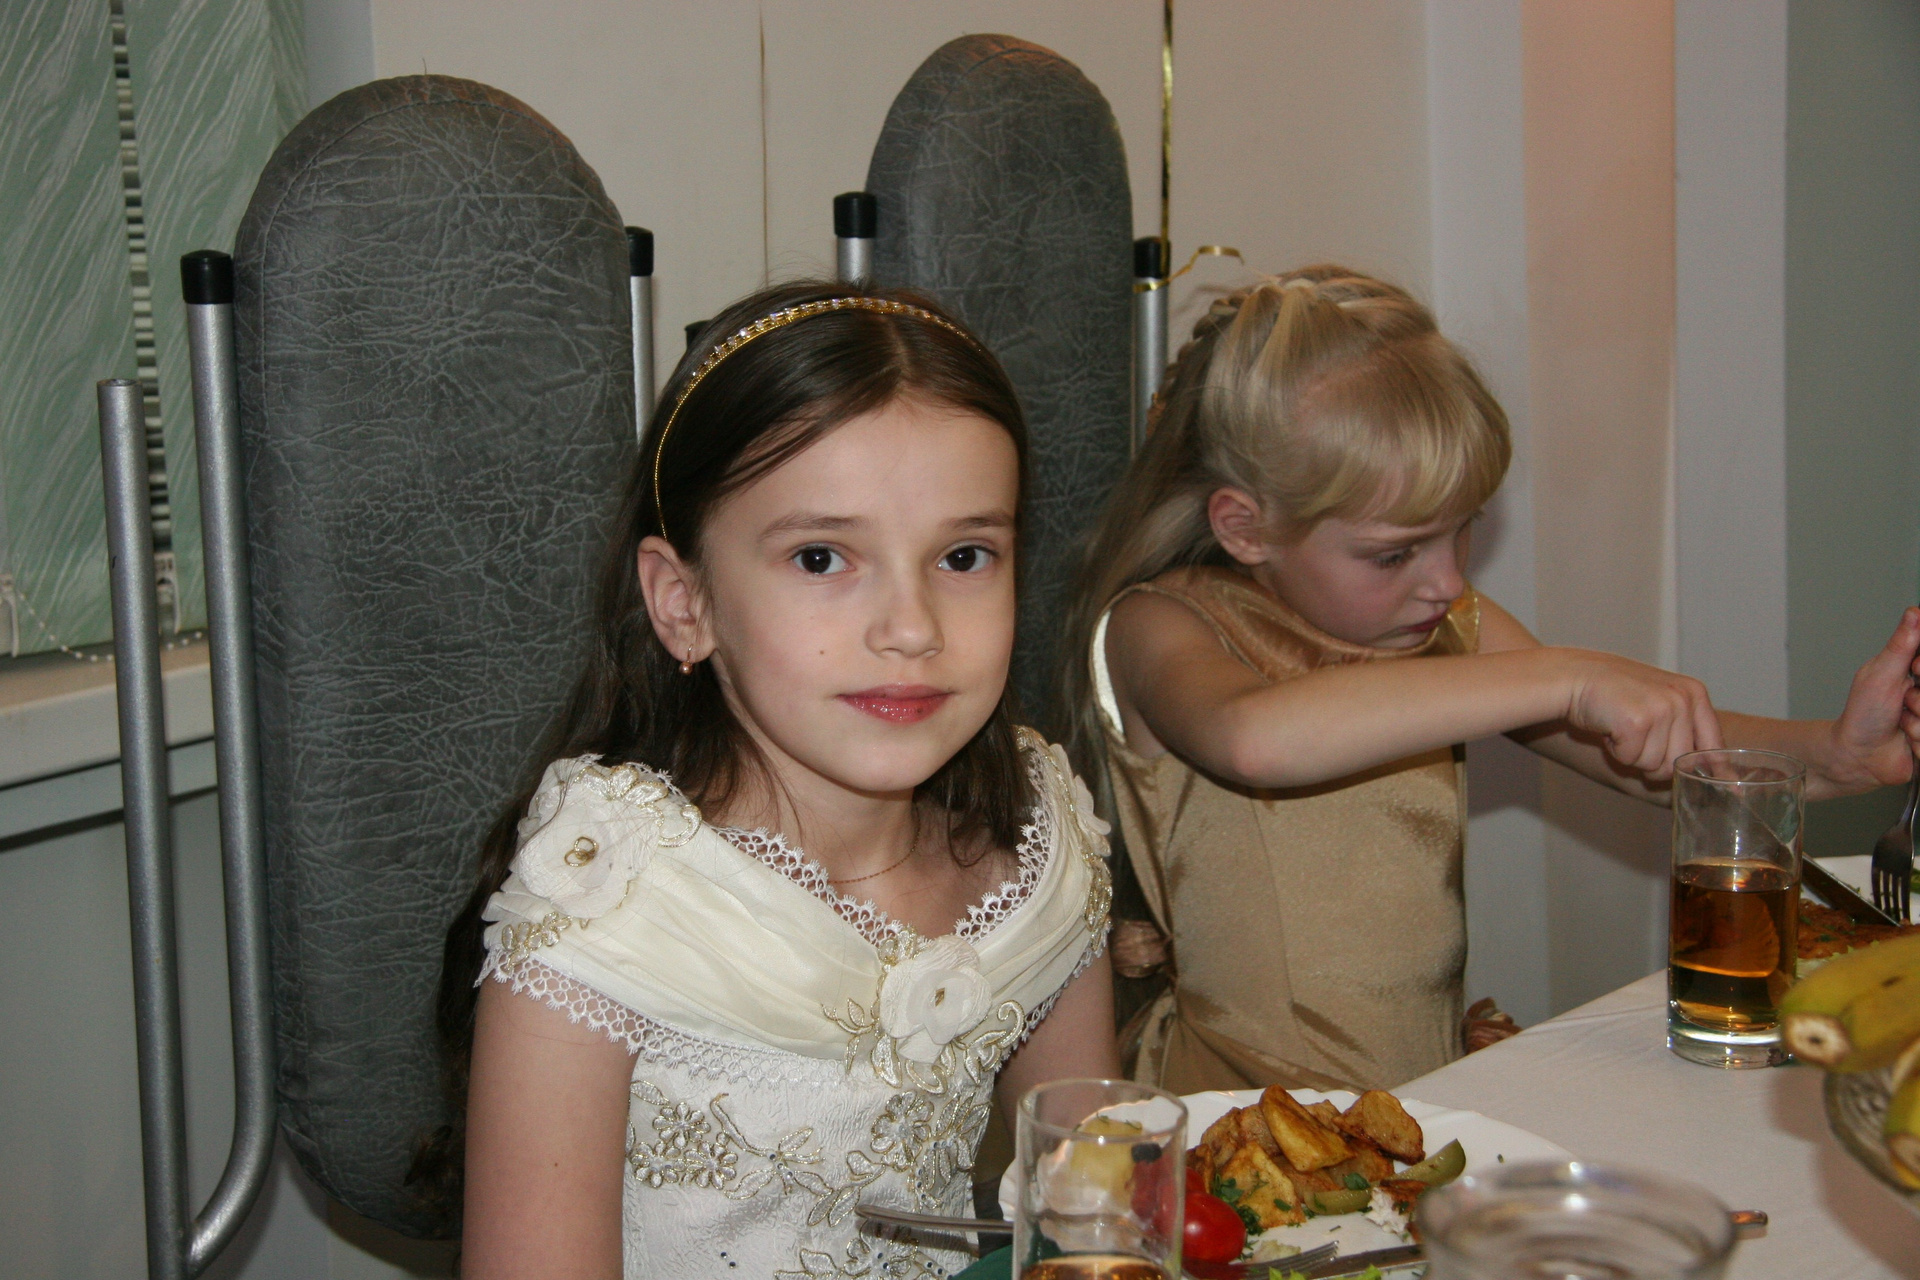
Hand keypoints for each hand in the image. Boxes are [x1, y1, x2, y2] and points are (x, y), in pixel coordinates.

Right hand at [1562, 650, 1722, 778]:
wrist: (1573, 676)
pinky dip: (1616, 752)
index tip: (1730, 791)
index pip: (1714, 746)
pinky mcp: (1637, 722)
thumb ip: (1688, 729)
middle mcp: (1682, 699)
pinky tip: (1609, 728)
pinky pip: (1631, 759)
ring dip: (1633, 756)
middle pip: (1679, 764)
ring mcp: (1661, 709)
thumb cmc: (1613, 692)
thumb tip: (1725, 777)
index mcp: (1694, 693)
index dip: (1713, 771)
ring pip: (1655, 765)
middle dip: (1653, 760)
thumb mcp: (1660, 700)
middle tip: (1635, 737)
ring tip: (1620, 728)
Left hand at [1824, 606, 1919, 790]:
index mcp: (1916, 670)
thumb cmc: (1863, 714)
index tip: (1914, 669)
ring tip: (1901, 722)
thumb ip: (1902, 645)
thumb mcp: (1881, 675)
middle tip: (1904, 701)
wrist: (1857, 756)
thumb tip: (1914, 612)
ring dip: (1919, 723)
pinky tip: (1906, 740)